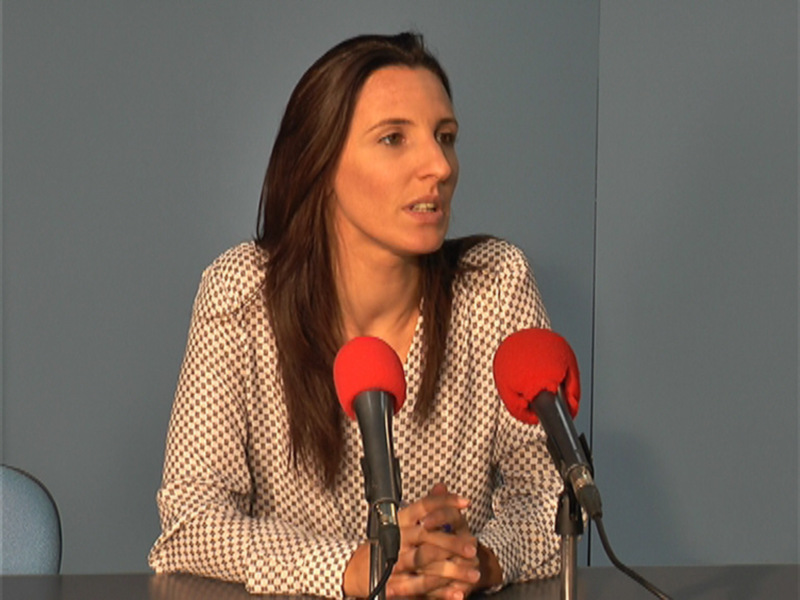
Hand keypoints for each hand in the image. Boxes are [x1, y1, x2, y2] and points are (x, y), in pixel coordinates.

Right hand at [343, 483, 501, 597]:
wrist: (357, 570)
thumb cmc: (386, 543)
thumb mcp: (403, 521)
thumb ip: (425, 507)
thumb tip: (442, 486)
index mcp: (400, 520)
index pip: (424, 506)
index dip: (445, 502)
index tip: (466, 503)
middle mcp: (397, 537)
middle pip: (427, 536)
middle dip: (453, 543)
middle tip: (473, 548)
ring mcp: (394, 561)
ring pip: (425, 562)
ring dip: (452, 570)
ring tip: (473, 574)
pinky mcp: (394, 583)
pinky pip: (421, 588)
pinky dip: (441, 592)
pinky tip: (458, 593)